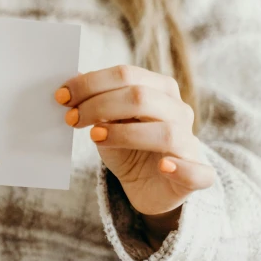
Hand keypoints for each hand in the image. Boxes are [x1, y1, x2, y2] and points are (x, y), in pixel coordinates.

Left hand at [55, 65, 214, 243]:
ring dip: (125, 133)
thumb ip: (94, 101)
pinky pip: (198, 172)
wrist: (148, 185)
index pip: (126, 74)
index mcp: (159, 89)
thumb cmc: (126, 146)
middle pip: (141, 97)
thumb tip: (70, 81)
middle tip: (71, 118)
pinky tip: (163, 167)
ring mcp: (190, 143)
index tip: (62, 96)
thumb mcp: (107, 121)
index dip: (91, 83)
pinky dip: (180, 168)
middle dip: (99, 105)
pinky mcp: (197, 175)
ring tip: (94, 137)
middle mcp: (179, 111)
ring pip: (165, 132)